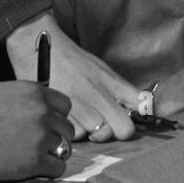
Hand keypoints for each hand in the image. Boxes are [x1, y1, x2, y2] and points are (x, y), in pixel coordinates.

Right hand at [0, 82, 73, 181]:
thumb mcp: (3, 92)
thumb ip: (27, 98)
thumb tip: (40, 105)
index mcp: (36, 93)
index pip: (65, 106)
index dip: (56, 117)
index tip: (47, 126)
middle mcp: (43, 113)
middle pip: (67, 128)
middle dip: (55, 136)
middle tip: (38, 144)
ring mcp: (40, 137)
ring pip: (64, 148)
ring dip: (52, 153)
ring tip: (33, 156)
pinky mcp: (34, 161)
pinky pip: (58, 168)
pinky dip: (50, 170)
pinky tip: (36, 169)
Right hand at [6, 14, 140, 141]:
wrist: (38, 47)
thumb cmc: (71, 60)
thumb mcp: (101, 69)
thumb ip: (119, 89)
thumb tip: (138, 108)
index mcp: (112, 82)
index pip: (142, 104)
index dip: (145, 115)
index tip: (139, 118)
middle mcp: (100, 95)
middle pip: (125, 130)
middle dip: (118, 131)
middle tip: (107, 124)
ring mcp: (81, 106)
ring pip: (100, 135)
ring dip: (93, 132)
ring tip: (83, 118)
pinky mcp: (61, 114)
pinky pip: (76, 135)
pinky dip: (73, 131)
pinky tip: (68, 118)